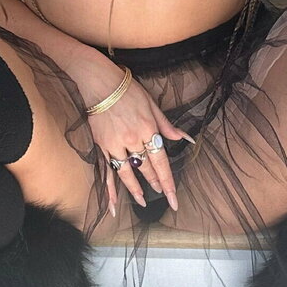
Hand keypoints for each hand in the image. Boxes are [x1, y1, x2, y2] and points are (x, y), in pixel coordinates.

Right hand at [85, 69, 193, 215]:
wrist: (101, 83)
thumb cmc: (129, 91)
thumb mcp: (152, 105)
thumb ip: (167, 126)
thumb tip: (186, 139)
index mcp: (148, 129)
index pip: (160, 161)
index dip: (168, 181)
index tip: (174, 197)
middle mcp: (132, 140)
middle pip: (146, 168)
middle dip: (156, 183)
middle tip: (164, 194)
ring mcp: (115, 144)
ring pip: (127, 173)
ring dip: (136, 189)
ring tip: (143, 201)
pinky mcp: (102, 145)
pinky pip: (108, 171)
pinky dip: (110, 189)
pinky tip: (113, 203)